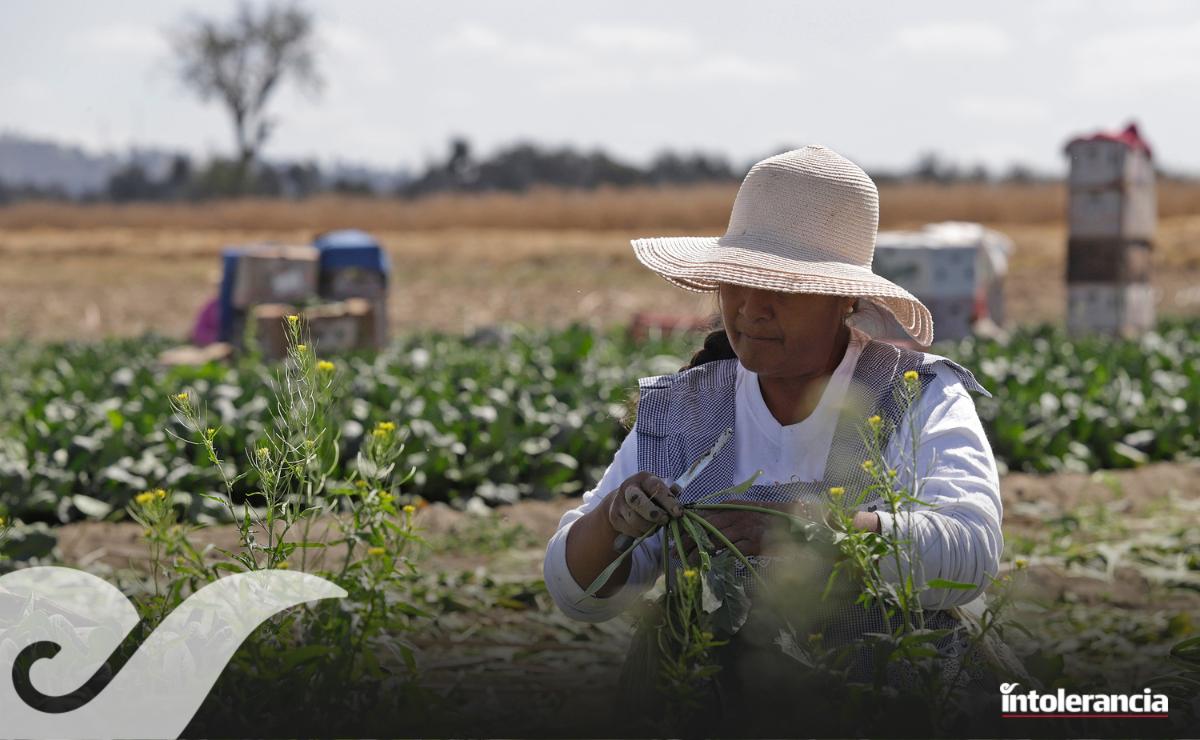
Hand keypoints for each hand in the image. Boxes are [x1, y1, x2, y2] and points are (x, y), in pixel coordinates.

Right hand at [605, 472, 683, 537]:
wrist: (621, 501)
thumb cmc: (648, 496)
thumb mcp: (658, 491)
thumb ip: (669, 497)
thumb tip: (680, 507)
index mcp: (643, 478)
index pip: (656, 488)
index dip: (669, 501)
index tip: (679, 513)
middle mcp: (628, 488)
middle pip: (638, 502)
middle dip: (654, 514)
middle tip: (665, 520)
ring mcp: (618, 503)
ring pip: (634, 519)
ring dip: (649, 526)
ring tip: (657, 525)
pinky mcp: (614, 517)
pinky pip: (630, 530)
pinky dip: (642, 533)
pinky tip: (647, 529)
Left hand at [684, 499, 799, 559]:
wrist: (789, 520)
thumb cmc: (762, 516)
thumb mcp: (740, 509)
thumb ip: (723, 515)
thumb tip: (701, 523)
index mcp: (729, 506)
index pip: (702, 515)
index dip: (686, 526)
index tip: (674, 535)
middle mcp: (734, 515)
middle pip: (704, 528)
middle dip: (687, 540)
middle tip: (675, 551)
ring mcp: (743, 529)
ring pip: (714, 541)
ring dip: (699, 552)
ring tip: (688, 561)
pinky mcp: (752, 543)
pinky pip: (730, 552)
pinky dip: (718, 559)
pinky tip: (709, 565)